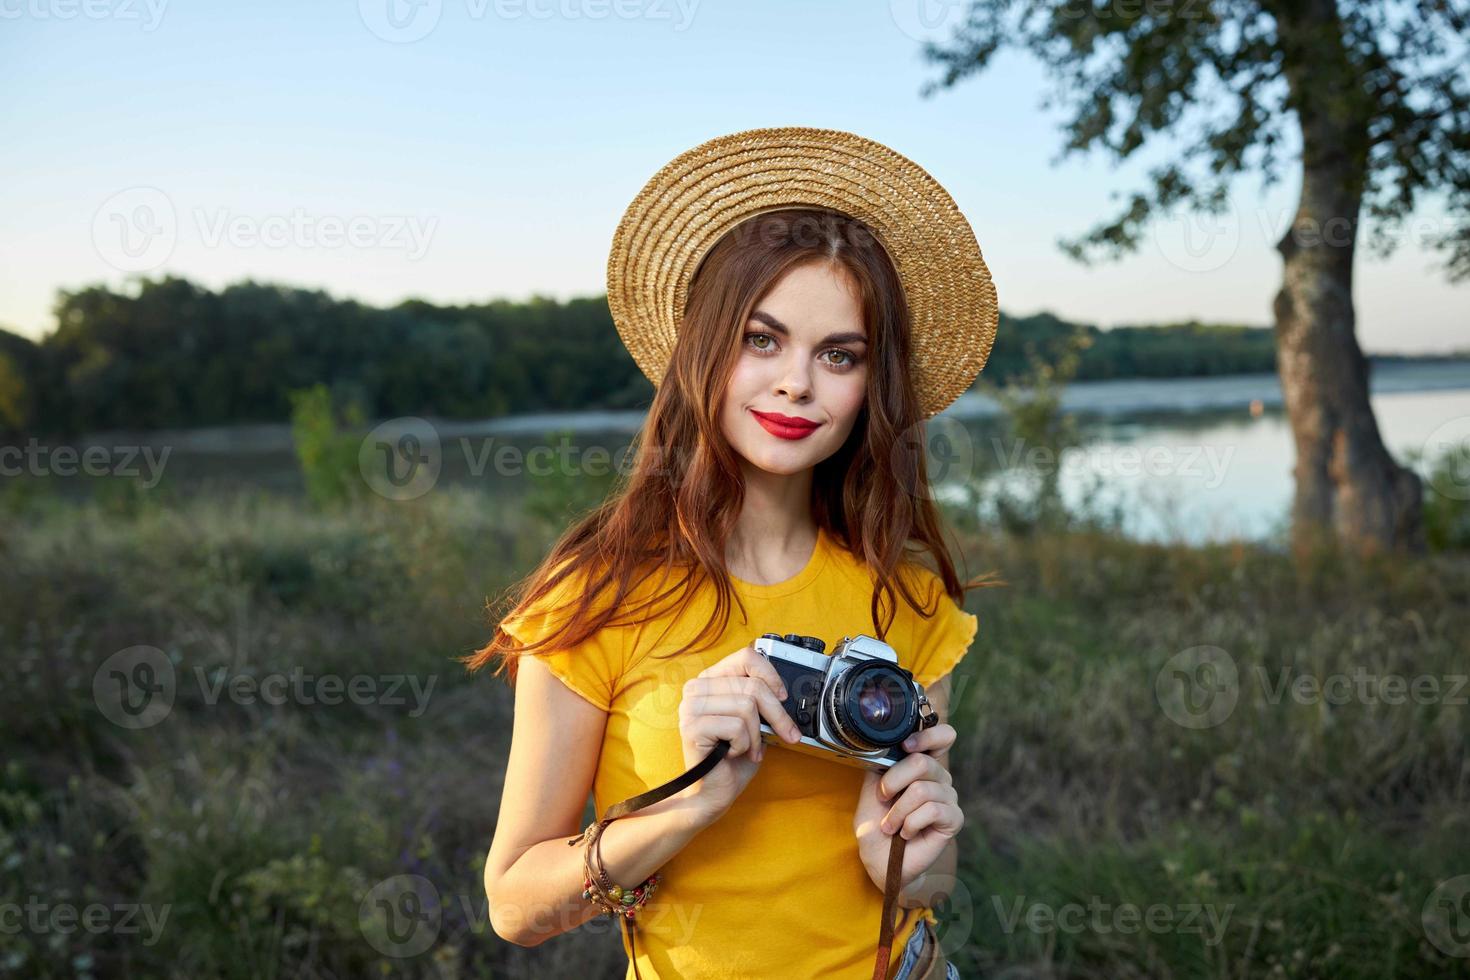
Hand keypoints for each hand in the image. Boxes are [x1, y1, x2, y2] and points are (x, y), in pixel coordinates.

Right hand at [676, 644, 802, 826]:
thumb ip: (760, 698)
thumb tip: (784, 690)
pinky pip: (736, 727)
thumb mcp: (753, 720)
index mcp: (711, 680)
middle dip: (776, 714)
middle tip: (786, 734)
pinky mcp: (691, 728)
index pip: (745, 657)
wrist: (715, 792)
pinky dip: (745, 745)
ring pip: (747, 706)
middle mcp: (696, 688)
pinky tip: (733, 753)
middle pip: (752, 686)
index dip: (771, 674)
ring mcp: (690, 707)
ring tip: (749, 749)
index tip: (783, 696)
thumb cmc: (733, 757)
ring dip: (757, 735)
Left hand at [853, 723, 963, 891]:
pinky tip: (906, 833)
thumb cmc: (876, 822)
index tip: (905, 746)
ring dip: (897, 811)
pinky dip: (910, 823)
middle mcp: (939, 777)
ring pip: (922, 790)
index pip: (943, 736)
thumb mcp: (872, 787)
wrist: (878, 858)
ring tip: (890, 825)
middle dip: (893, 782)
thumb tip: (888, 743)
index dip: (928, 735)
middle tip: (883, 799)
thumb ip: (883, 763)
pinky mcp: (954, 819)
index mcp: (922, 764)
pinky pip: (932, 810)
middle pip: (922, 762)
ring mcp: (948, 797)